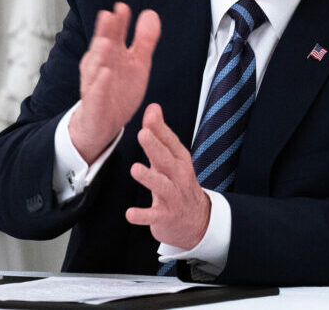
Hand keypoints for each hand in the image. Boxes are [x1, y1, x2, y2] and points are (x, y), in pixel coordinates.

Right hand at [69, 3, 160, 162]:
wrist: (103, 123)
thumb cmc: (119, 90)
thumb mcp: (137, 63)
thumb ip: (144, 39)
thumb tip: (150, 13)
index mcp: (111, 54)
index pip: (114, 33)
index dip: (118, 22)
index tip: (123, 8)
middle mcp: (100, 66)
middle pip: (102, 46)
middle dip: (105, 32)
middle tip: (109, 16)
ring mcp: (95, 84)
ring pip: (97, 68)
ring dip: (100, 55)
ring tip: (106, 42)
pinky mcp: (94, 104)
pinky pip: (97, 93)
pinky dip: (100, 84)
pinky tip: (105, 73)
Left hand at [125, 103, 209, 249]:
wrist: (198, 221)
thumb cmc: (178, 183)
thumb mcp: (171, 158)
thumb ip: (160, 133)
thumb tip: (153, 107)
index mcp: (180, 161)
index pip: (171, 142)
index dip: (160, 129)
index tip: (150, 114)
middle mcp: (178, 177)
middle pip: (167, 160)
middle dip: (155, 147)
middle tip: (143, 134)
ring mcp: (173, 197)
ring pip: (162, 186)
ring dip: (149, 178)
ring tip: (135, 169)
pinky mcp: (166, 216)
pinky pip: (153, 216)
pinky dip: (142, 215)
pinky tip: (130, 213)